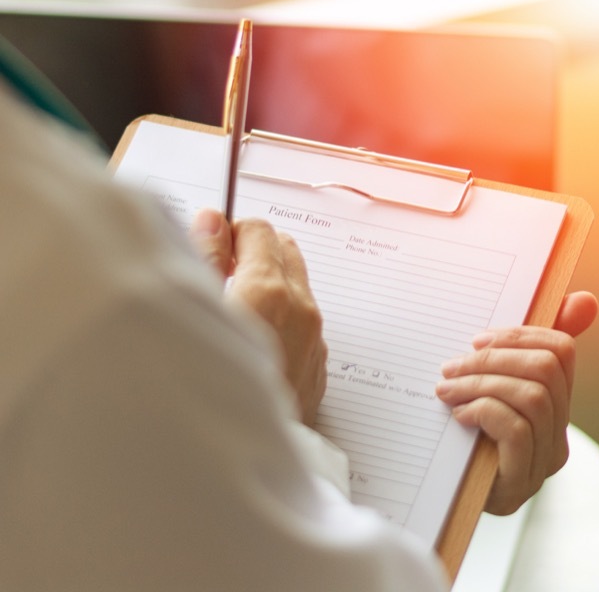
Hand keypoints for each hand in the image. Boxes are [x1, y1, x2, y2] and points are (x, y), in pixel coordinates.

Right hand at [189, 209, 327, 425]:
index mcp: (269, 290)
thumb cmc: (206, 388)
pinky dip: (281, 319)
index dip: (229, 234)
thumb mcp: (195, 313)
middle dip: (251, 254)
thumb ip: (205, 259)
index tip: (207, 248)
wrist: (236, 460)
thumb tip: (212, 223)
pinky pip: (303, 325)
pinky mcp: (318, 368)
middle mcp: (301, 310)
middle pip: (284, 251)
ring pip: (296, 289)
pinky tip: (250, 344)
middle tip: (216, 278)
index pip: (258, 230)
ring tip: (230, 313)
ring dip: (268, 286)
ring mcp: (315, 341)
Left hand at [435, 291, 597, 514]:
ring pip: (532, 397)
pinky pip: (516, 429)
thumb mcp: (489, 388)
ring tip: (447, 390)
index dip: (521, 335)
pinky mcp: (520, 483)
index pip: (562, 351)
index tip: (478, 339)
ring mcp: (542, 462)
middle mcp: (558, 435)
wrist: (437, 504)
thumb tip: (585, 300)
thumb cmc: (462, 439)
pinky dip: (484, 411)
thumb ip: (522, 348)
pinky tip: (459, 416)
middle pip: (547, 370)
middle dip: (494, 359)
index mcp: (556, 406)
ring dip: (482, 384)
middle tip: (452, 366)